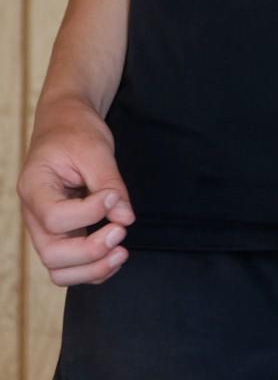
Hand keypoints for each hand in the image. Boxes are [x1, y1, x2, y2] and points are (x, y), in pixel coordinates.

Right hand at [19, 96, 135, 286]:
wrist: (65, 124)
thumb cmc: (75, 131)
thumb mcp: (95, 148)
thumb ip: (110, 183)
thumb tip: (125, 218)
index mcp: (34, 187)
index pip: (54, 217)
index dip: (89, 214)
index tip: (113, 196)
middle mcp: (33, 214)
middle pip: (53, 254)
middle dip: (91, 251)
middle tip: (121, 232)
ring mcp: (45, 228)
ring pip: (58, 270)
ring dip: (92, 269)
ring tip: (121, 253)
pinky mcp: (60, 234)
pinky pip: (70, 266)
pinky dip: (92, 269)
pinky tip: (115, 255)